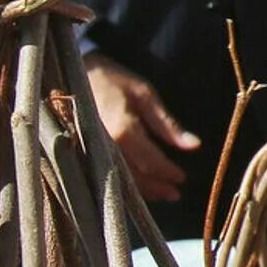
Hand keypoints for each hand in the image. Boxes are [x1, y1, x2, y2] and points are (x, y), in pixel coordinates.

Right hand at [85, 54, 198, 203]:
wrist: (73, 72)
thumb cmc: (113, 80)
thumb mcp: (145, 95)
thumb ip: (167, 124)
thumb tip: (193, 145)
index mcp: (122, 130)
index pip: (150, 160)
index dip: (167, 172)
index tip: (182, 178)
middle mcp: (104, 146)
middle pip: (134, 176)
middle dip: (156, 188)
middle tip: (175, 193)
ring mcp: (89, 152)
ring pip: (117, 180)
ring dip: (141, 190)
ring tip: (161, 194)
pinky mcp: (80, 153)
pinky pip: (104, 174)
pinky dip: (122, 183)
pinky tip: (136, 187)